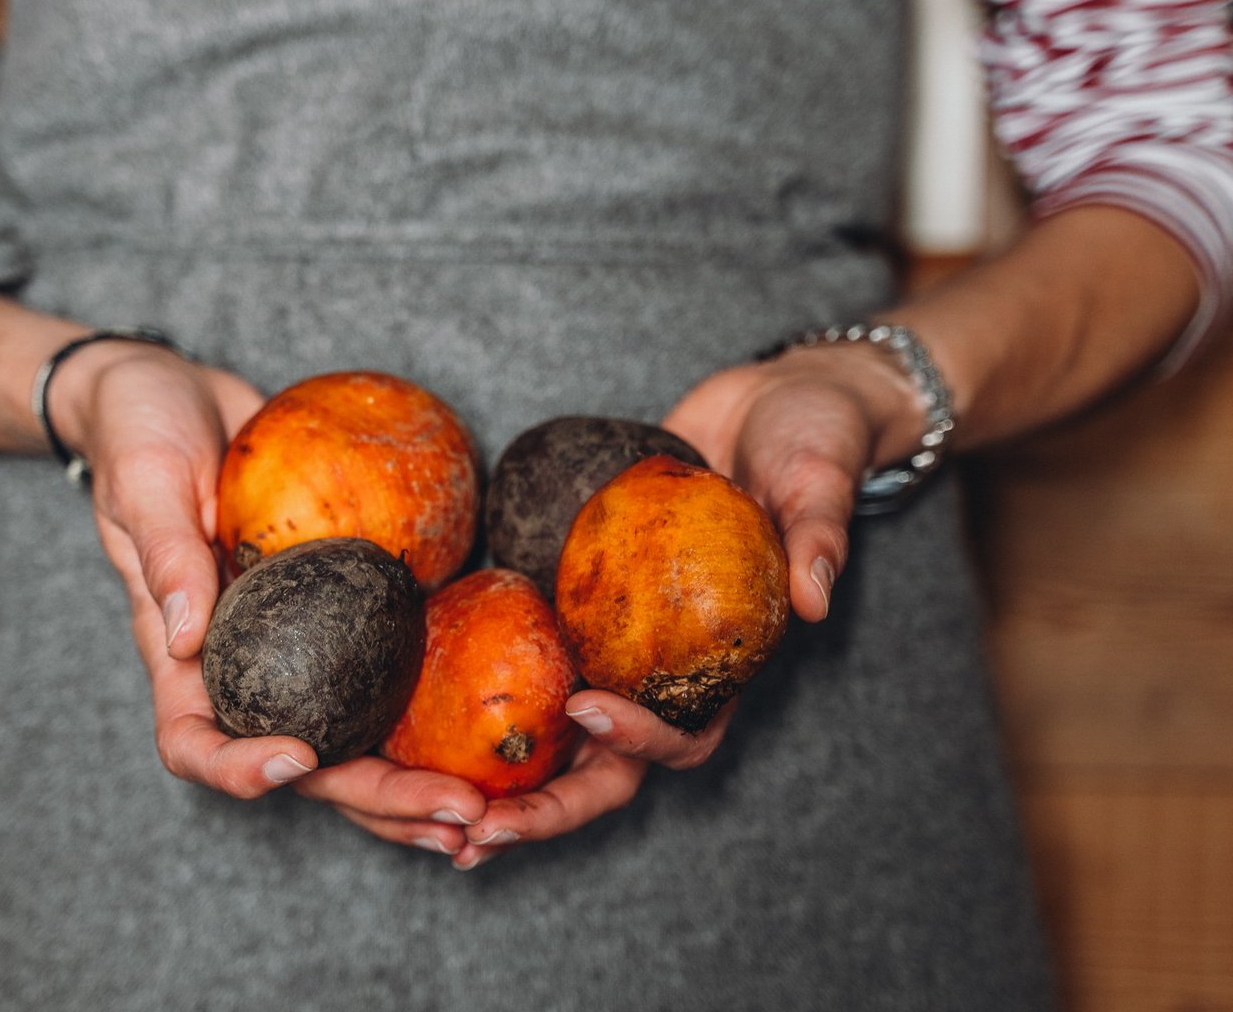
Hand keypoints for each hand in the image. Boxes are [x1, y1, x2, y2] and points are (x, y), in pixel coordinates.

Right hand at [63, 345, 494, 846]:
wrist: (179, 392)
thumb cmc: (140, 431)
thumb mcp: (143, 480)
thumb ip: (164, 554)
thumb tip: (186, 636)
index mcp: (180, 653)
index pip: (196, 741)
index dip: (242, 770)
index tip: (300, 760)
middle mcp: (242, 667)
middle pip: (304, 764)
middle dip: (376, 798)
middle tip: (456, 813)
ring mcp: (299, 646)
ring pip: (355, 739)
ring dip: (416, 780)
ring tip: (484, 808)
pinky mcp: (344, 612)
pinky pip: (388, 671)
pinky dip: (436, 710)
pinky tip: (492, 726)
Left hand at [448, 342, 924, 865]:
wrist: (771, 402)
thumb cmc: (810, 440)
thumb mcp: (820, 475)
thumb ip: (819, 533)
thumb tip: (813, 598)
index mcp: (725, 664)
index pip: (683, 733)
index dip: (638, 739)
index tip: (587, 708)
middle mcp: (664, 669)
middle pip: (604, 766)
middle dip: (544, 806)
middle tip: (477, 831)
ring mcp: (613, 641)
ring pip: (552, 735)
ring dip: (497, 780)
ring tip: (429, 807)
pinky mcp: (572, 598)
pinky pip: (520, 651)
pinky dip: (472, 685)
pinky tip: (412, 697)